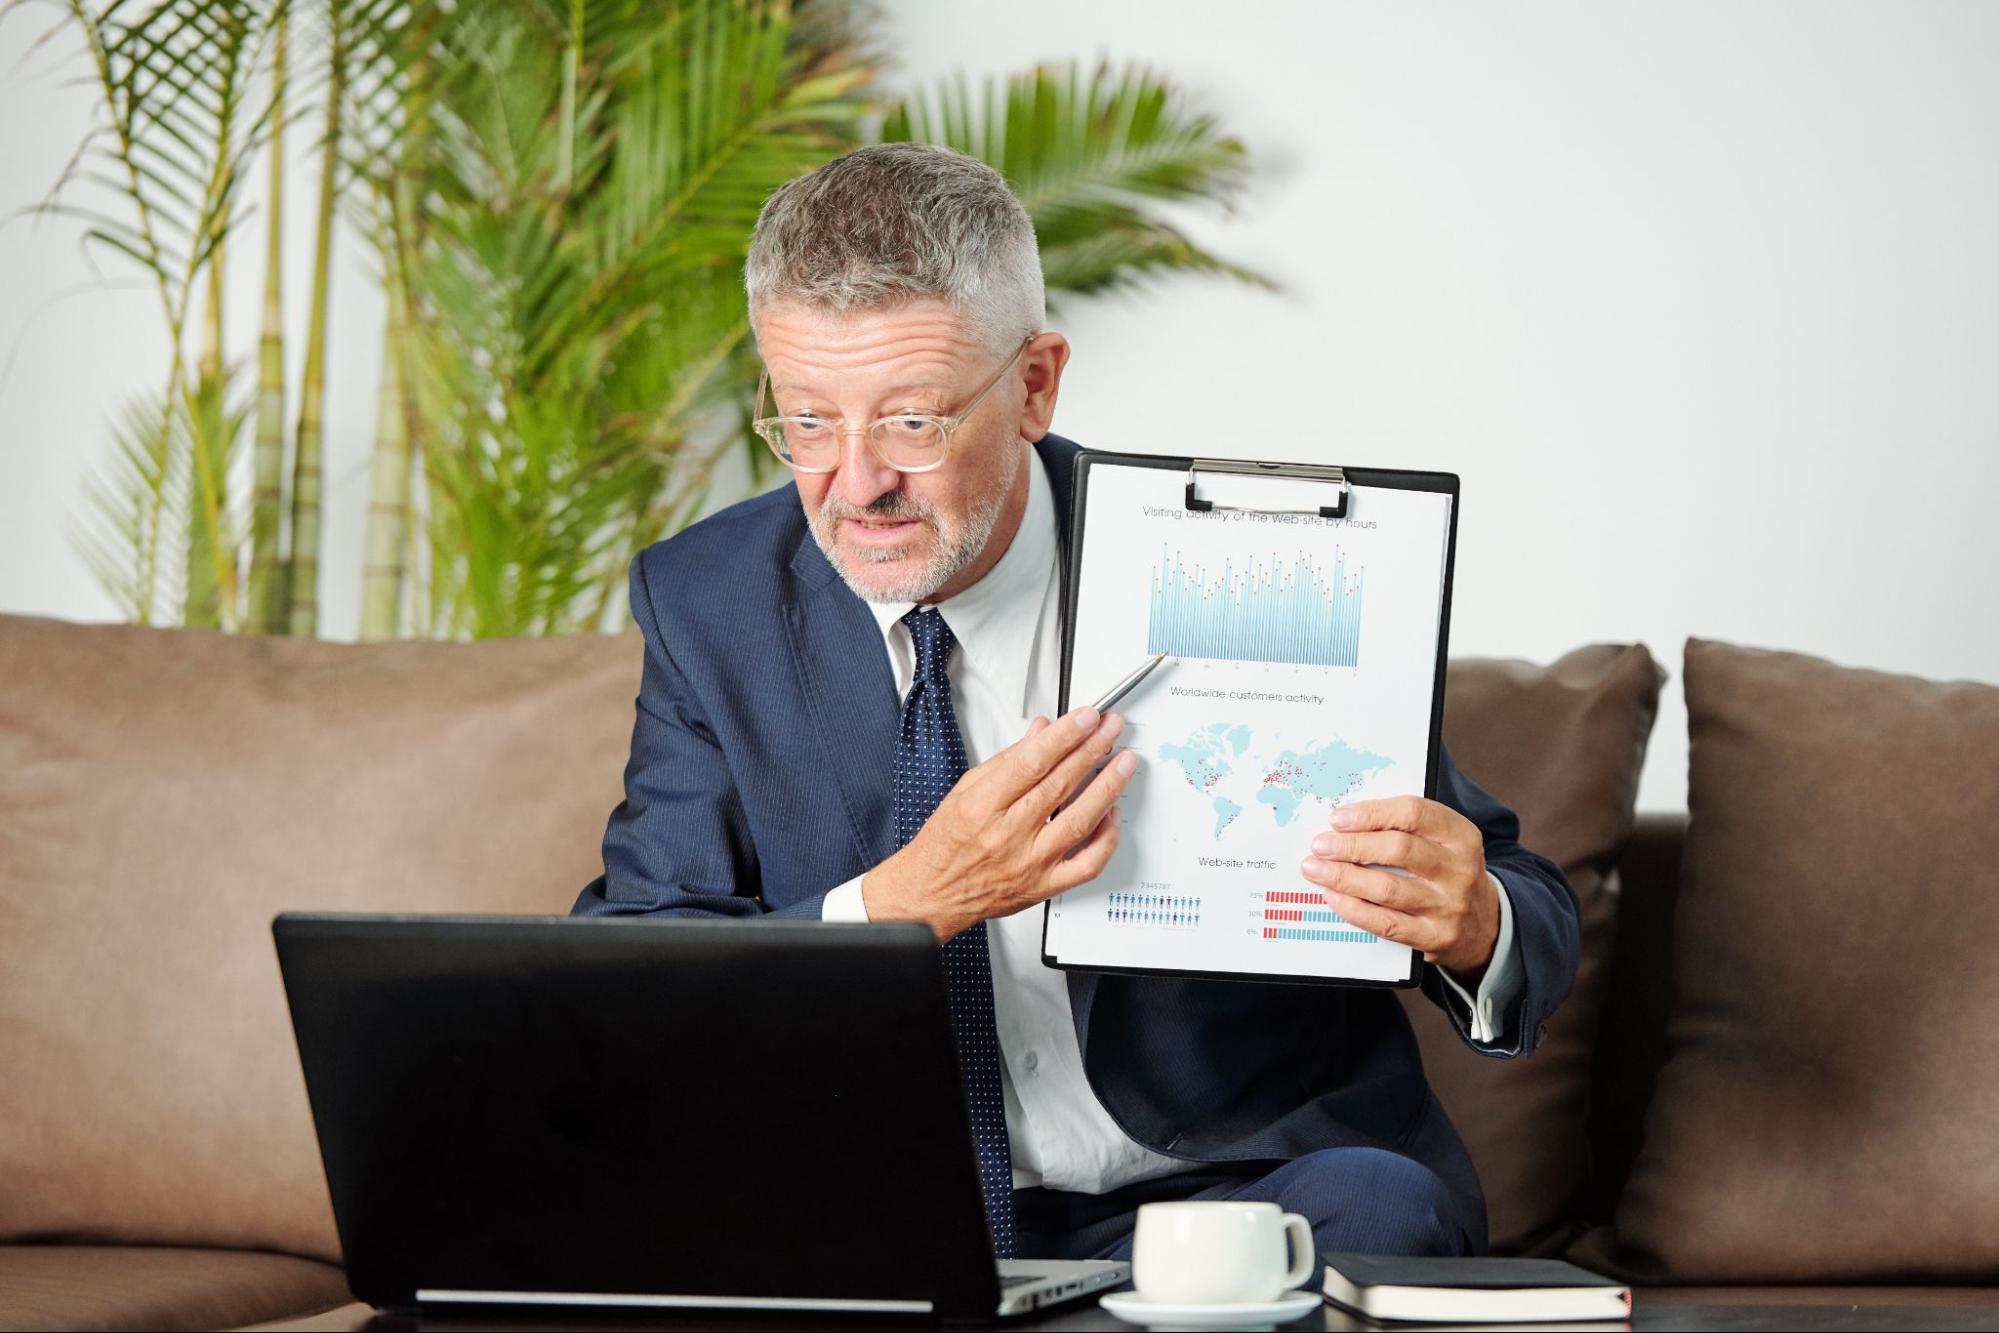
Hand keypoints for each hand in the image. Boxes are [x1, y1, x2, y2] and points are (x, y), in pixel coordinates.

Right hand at [863, 706, 1138, 939]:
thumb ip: (1008, 760)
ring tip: (1123, 762)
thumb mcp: (966, 790)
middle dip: (1091, 750)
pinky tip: (1112, 814)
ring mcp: (1030, 863)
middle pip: (1059, 784)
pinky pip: (1087, 864)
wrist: (933, 895)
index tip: (1086, 717)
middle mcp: (1008, 835)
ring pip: (1079, 820)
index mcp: (983, 807)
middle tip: (1110, 729)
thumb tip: (1042, 733)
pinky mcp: (1045, 886)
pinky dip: (1106, 838)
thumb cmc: (945, 845)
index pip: (1031, 762)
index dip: (1064, 736)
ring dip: (1107, 787)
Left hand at [1298, 796, 1497, 980]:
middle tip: (1320, 845)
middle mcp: (1458, 868)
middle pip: (1398, 849)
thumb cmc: (1447, 874)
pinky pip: (1386, 923)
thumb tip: (1345, 822)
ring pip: (1388, 888)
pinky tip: (1333, 897)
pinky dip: (1354, 909)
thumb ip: (1404, 828)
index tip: (1338, 818)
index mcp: (1460, 835)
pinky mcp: (1434, 936)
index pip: (1413, 813)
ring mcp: (1448, 905)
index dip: (1371, 813)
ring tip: (1315, 869)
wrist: (1483, 927)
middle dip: (1352, 846)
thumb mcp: (1442, 842)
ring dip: (1344, 877)